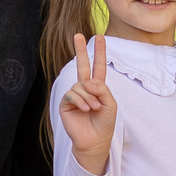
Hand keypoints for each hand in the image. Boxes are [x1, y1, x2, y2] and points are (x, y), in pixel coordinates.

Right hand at [59, 33, 117, 175]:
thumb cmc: (104, 123)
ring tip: (95, 108)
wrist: (95, 141)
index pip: (98, 66)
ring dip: (89, 97)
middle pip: (82, 65)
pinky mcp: (66, 103)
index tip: (100, 37)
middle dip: (80, 50)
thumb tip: (87, 81)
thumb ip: (102, 89)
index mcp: (97, 87)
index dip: (99, 52)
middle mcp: (84, 88)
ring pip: (80, 85)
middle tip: (78, 34)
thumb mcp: (110, 104)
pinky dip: (81, 101)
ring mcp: (74, 95)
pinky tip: (86, 110)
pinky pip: (73, 94)